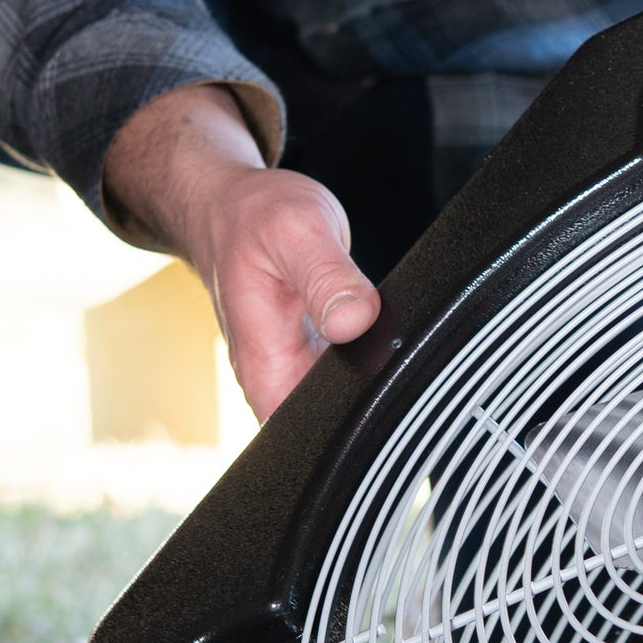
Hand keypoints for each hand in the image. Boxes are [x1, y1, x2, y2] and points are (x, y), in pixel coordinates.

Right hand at [102, 84, 380, 418]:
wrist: (232, 205)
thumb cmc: (254, 218)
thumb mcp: (297, 233)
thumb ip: (327, 278)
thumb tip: (355, 321)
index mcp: (266, 369)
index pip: (312, 436)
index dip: (357, 427)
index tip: (391, 393)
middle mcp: (279, 380)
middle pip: (339, 425)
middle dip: (380, 406)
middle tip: (410, 364)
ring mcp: (300, 371)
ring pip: (350, 401)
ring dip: (383, 383)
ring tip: (405, 349)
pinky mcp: (320, 357)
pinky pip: (355, 376)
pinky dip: (380, 363)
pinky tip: (396, 340)